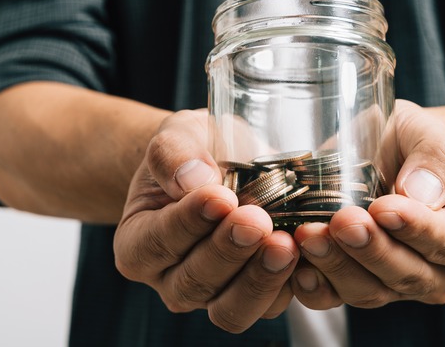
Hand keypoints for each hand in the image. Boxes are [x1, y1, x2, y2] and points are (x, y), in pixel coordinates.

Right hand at [113, 110, 300, 332]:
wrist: (223, 163)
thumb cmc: (193, 150)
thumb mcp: (177, 135)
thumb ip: (175, 154)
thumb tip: (194, 179)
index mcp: (137, 244)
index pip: (157, 242)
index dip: (188, 223)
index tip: (220, 197)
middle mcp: (169, 279)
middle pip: (194, 282)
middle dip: (228, 251)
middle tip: (257, 219)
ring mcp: (212, 295)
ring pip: (231, 308)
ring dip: (260, 279)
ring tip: (285, 244)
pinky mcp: (252, 298)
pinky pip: (270, 306)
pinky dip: (290, 284)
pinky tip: (306, 253)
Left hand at [290, 100, 444, 308]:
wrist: (384, 154)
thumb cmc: (413, 144)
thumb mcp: (431, 132)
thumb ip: (437, 157)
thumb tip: (420, 191)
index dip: (419, 230)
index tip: (385, 208)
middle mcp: (439, 273)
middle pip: (407, 274)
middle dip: (370, 250)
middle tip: (342, 221)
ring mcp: (394, 286)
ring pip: (368, 290)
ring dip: (336, 266)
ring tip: (309, 234)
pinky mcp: (352, 287)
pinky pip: (332, 297)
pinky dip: (312, 284)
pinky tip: (295, 263)